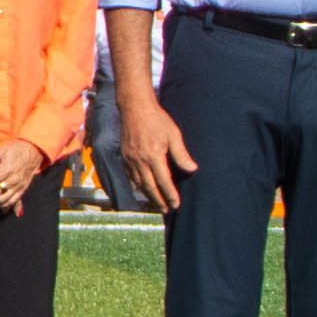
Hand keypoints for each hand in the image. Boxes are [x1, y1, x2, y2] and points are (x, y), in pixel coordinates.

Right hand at [123, 85, 196, 214]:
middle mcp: (140, 160)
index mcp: (153, 156)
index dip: (170, 195)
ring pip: (139, 184)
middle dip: (158, 200)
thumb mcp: (173, 134)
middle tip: (167, 210)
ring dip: (148, 196)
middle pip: (150, 187)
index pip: (163, 181)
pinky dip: (138, 186)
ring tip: (157, 204)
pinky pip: (131, 177)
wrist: (135, 107)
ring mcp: (130, 159)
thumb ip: (181, 154)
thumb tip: (192, 169)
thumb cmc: (157, 119)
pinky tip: (144, 189)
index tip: (176, 204)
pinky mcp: (124, 157)